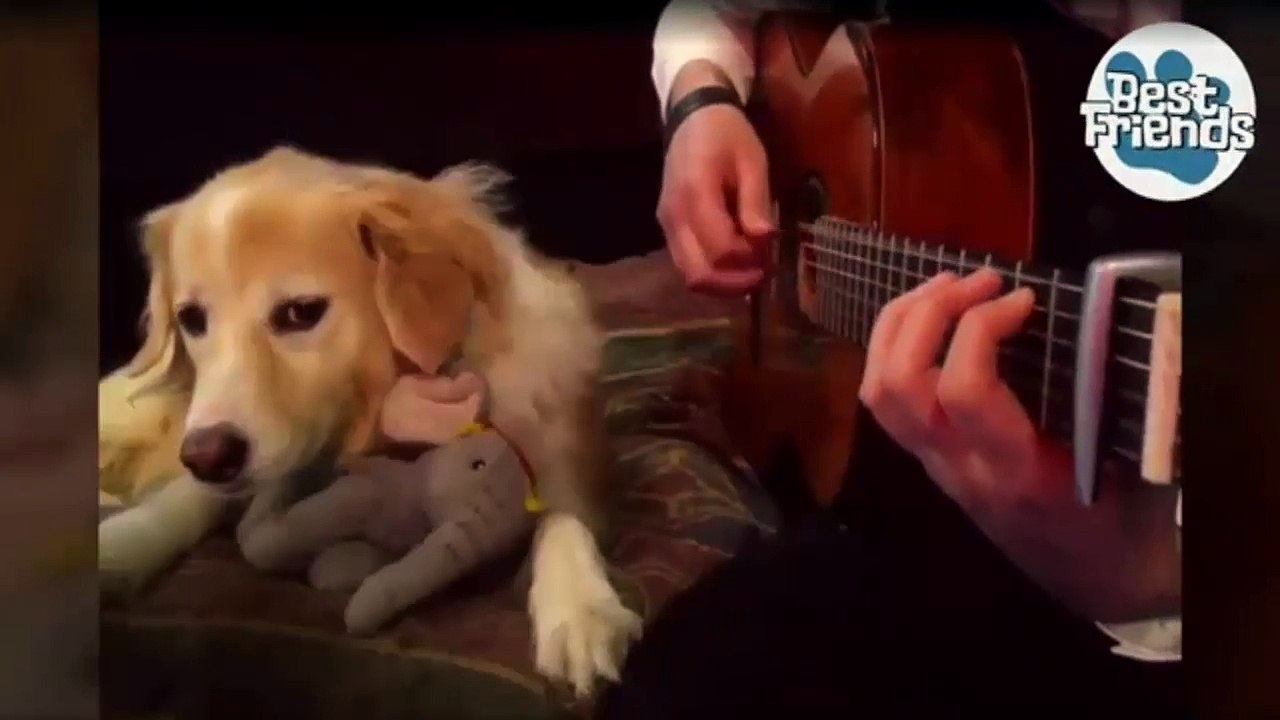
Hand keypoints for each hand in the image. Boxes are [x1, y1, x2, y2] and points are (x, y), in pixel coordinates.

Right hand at [657, 61, 774, 294]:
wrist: (692, 116)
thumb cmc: (727, 135)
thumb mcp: (752, 162)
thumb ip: (755, 203)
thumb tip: (763, 240)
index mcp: (696, 194)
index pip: (721, 250)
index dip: (748, 260)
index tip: (770, 252)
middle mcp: (674, 216)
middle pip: (699, 274)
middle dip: (734, 283)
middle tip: (763, 274)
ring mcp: (666, 225)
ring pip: (690, 276)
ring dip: (723, 283)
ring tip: (751, 270)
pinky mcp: (667, 229)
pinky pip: (687, 264)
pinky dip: (712, 271)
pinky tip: (734, 261)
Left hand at [858, 268, 1180, 621]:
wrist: (1094, 577)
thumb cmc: (1122, 514)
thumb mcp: (1127, 458)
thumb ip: (1107, 396)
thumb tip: (1102, 317)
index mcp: (1016, 469)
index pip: (964, 391)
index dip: (982, 329)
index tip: (1025, 297)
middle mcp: (960, 467)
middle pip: (898, 386)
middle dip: (927, 315)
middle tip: (980, 278)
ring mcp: (935, 464)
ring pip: (877, 391)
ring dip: (900, 324)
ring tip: (946, 285)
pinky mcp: (927, 457)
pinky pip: (884, 398)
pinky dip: (895, 345)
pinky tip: (931, 317)